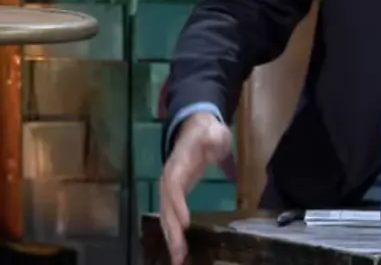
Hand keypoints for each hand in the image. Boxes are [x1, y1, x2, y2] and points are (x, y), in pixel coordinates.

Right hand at [159, 111, 232, 264]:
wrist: (193, 128)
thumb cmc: (206, 131)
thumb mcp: (213, 129)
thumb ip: (214, 134)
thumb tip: (214, 136)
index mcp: (179, 162)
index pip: (173, 183)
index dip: (176, 202)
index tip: (184, 222)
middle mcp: (170, 177)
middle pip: (166, 205)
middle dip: (171, 228)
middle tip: (179, 251)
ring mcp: (170, 187)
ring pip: (165, 214)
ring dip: (170, 237)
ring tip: (178, 258)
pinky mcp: (174, 195)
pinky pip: (170, 216)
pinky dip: (173, 234)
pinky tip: (179, 251)